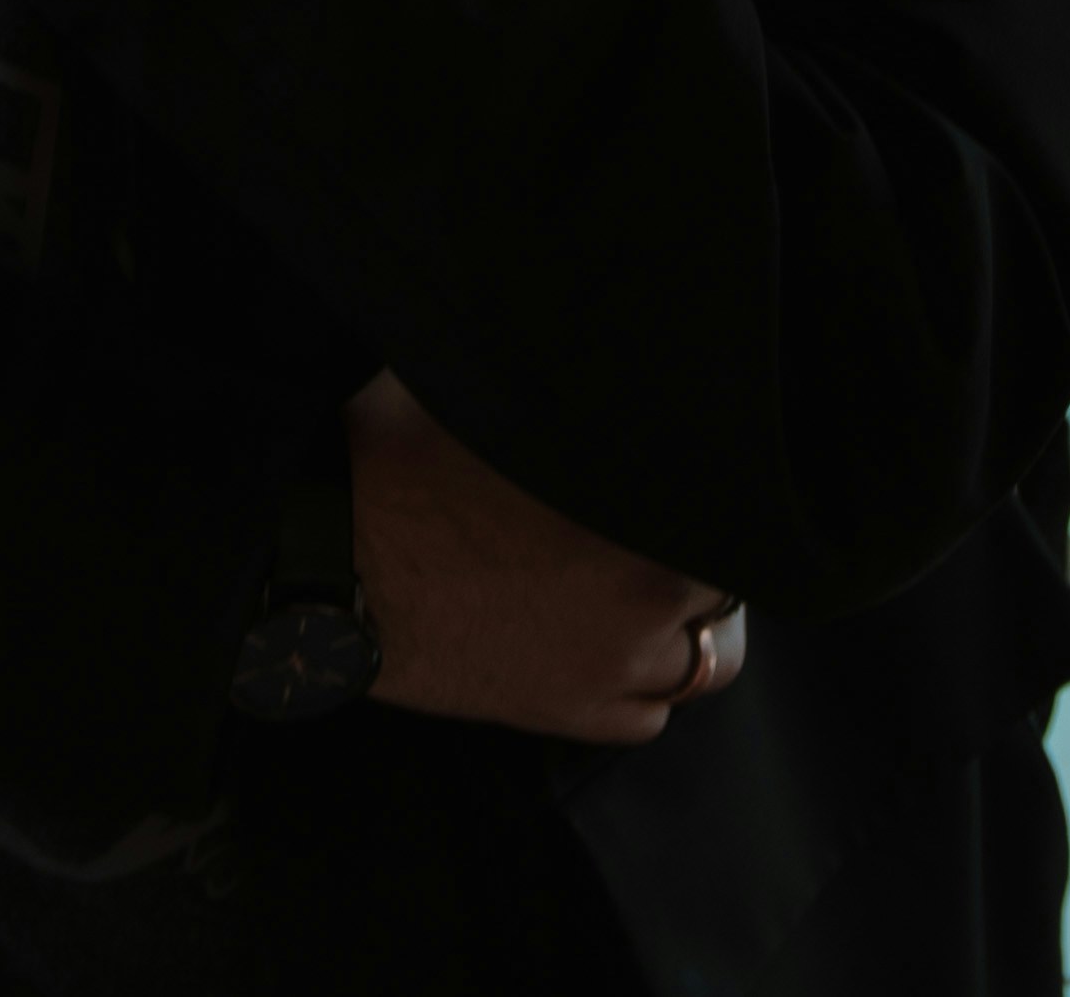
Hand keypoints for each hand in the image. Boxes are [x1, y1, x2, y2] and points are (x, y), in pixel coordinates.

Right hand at [343, 370, 743, 744]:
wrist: (332, 553)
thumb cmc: (404, 458)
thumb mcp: (503, 397)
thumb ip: (579, 396)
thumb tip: (603, 354)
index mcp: (643, 496)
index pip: (737, 502)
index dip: (719, 488)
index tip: (697, 474)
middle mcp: (648, 584)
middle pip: (731, 583)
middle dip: (712, 555)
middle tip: (669, 531)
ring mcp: (613, 658)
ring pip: (709, 658)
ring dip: (687, 624)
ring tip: (644, 590)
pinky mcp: (567, 710)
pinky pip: (649, 714)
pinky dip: (643, 684)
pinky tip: (609, 646)